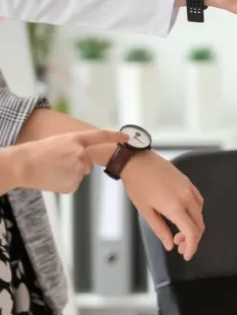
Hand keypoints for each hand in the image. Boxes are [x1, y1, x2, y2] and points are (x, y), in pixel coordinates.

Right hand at [7, 130, 126, 192]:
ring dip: (69, 174)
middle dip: (77, 163)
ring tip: (52, 170)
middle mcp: (81, 154)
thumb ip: (74, 147)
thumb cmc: (36, 153)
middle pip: (88, 162)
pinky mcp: (74, 184)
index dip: (114, 136)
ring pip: (79, 174)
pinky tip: (52, 179)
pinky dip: (64, 183)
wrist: (22, 166)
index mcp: (75, 140)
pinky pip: (73, 184)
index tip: (128, 137)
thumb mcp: (58, 142)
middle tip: (57, 163)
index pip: (99, 136)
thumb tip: (85, 158)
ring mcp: (79, 170)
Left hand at [122, 152, 204, 260]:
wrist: (138, 161)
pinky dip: (194, 213)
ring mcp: (189, 189)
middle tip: (180, 247)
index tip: (187, 255)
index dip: (192, 246)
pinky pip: (198, 201)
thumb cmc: (138, 185)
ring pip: (200, 213)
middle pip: (199, 224)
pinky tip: (184, 217)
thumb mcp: (145, 211)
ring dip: (193, 226)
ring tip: (179, 233)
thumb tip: (169, 245)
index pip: (191, 232)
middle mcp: (186, 198)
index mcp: (174, 207)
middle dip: (192, 239)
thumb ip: (160, 229)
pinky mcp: (188, 183)